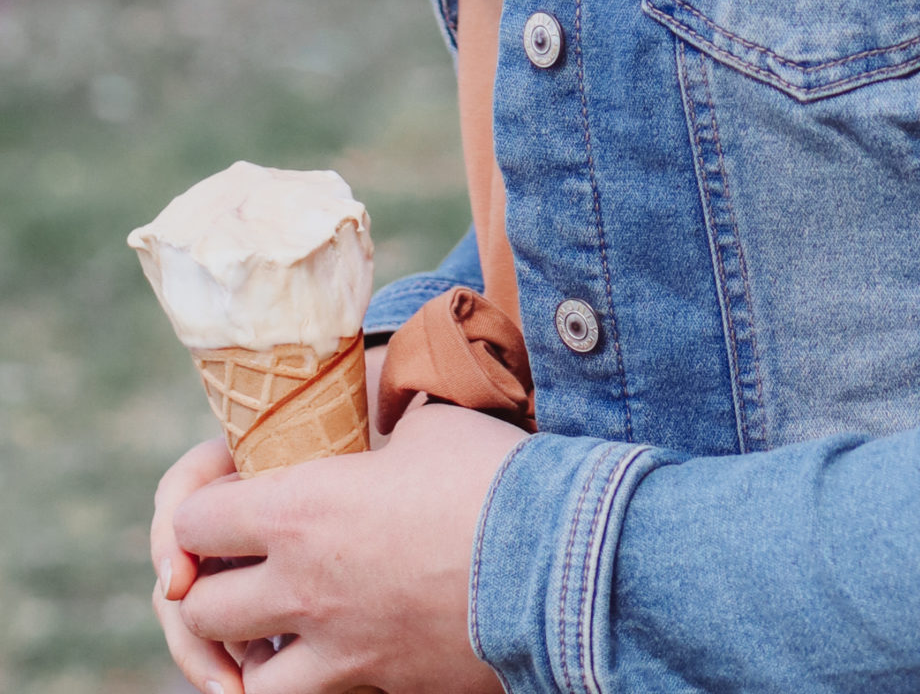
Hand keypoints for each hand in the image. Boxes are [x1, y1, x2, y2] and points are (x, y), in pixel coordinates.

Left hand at [156, 403, 522, 693]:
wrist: (557, 556)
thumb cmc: (489, 474)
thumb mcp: (428, 423)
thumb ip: (382, 433)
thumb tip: (386, 423)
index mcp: (301, 510)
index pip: (192, 522)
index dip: (200, 512)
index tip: (225, 503)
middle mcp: (303, 588)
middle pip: (202, 612)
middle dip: (210, 592)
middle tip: (245, 571)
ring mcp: (339, 648)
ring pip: (248, 683)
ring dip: (254, 658)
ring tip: (281, 634)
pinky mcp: (381, 683)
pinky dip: (320, 680)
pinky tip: (343, 653)